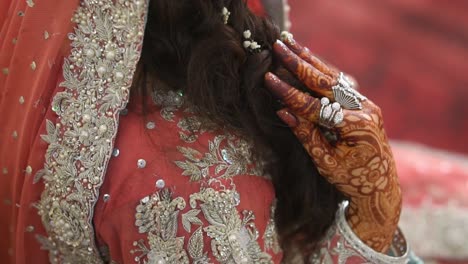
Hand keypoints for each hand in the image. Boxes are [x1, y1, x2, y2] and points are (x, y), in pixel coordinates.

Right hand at [265, 36, 401, 251]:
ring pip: (334, 78)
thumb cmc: (351, 180)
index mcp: (356, 127)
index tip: (269, 78)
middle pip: (326, 82)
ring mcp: (367, 105)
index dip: (289, 93)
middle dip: (299, 63)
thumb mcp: (325, 162)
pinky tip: (309, 59)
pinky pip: (340, 84)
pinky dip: (322, 71)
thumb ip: (306, 135)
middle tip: (280, 46)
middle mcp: (365, 110)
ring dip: (311, 61)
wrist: (381, 187)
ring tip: (292, 44)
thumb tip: (283, 110)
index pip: (314, 106)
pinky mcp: (364, 105)